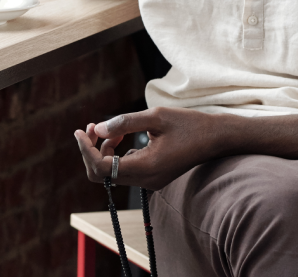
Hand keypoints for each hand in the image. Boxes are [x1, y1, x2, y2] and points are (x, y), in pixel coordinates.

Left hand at [73, 107, 223, 189]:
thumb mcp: (155, 116)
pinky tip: (121, 137)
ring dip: (103, 151)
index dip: (85, 150)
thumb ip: (125, 123)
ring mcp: (150, 182)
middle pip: (102, 174)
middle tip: (91, 127)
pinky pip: (124, 170)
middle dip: (91, 150)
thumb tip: (99, 128)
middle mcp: (146, 180)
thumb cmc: (189, 124)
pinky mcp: (153, 177)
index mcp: (146, 167)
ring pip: (112, 173)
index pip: (102, 168)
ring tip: (106, 129)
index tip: (80, 130)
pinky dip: (115, 154)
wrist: (217, 138)